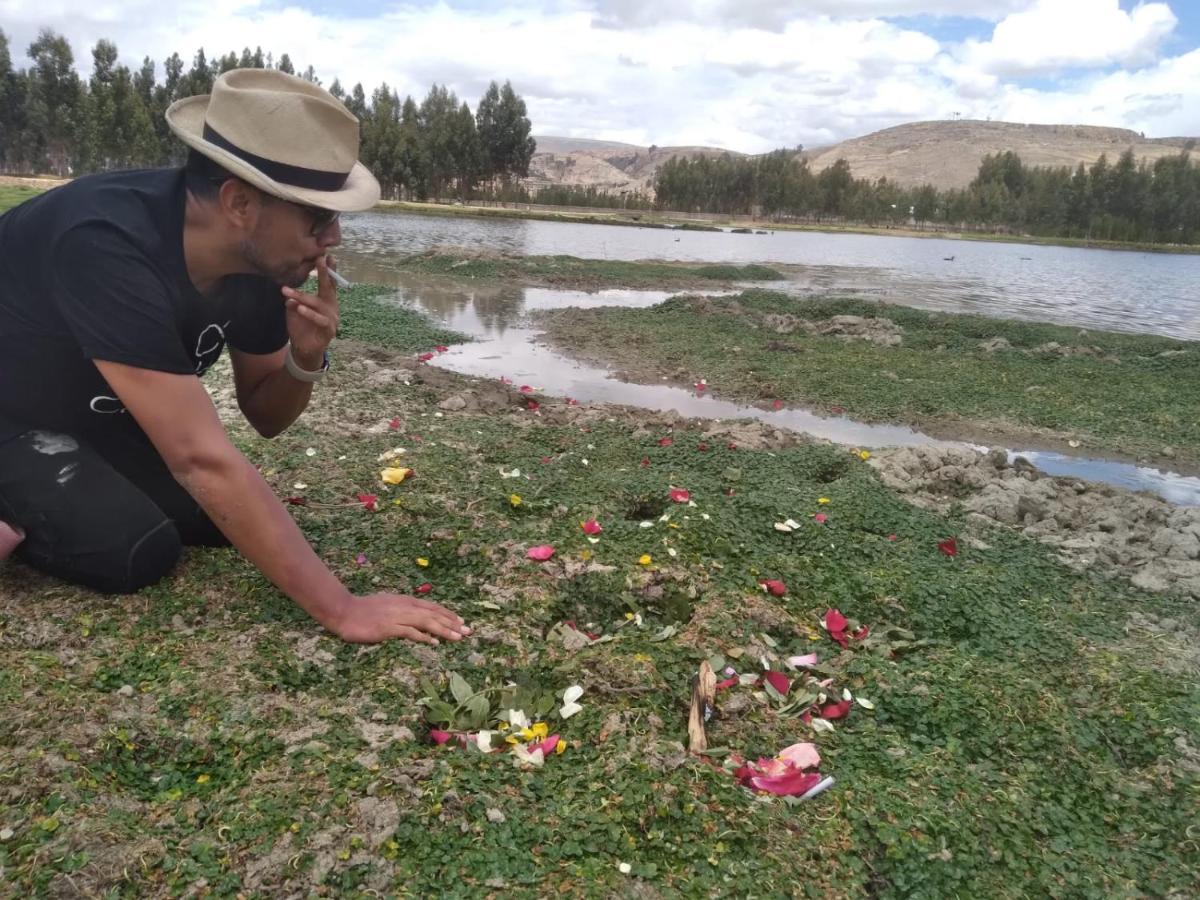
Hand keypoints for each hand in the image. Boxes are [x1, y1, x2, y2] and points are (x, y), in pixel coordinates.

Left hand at [281, 254, 338, 361]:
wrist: (305, 349)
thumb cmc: (302, 327)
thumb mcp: (295, 311)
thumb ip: (293, 302)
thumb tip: (288, 297)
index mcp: (325, 300)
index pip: (328, 283)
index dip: (328, 270)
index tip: (326, 256)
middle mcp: (331, 307)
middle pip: (329, 288)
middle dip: (325, 273)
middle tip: (320, 259)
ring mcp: (332, 318)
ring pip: (318, 304)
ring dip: (302, 297)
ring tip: (288, 293)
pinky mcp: (329, 330)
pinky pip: (320, 320)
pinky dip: (309, 314)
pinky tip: (300, 309)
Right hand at [332, 592, 471, 644]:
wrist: (344, 611)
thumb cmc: (364, 610)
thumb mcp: (388, 605)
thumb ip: (402, 610)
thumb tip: (415, 619)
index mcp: (405, 600)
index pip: (432, 606)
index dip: (448, 614)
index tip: (461, 621)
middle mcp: (404, 606)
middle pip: (433, 614)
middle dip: (452, 623)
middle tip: (468, 631)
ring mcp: (397, 616)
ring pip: (426, 622)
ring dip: (444, 629)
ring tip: (457, 637)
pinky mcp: (388, 627)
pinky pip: (410, 632)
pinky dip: (423, 636)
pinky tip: (434, 642)